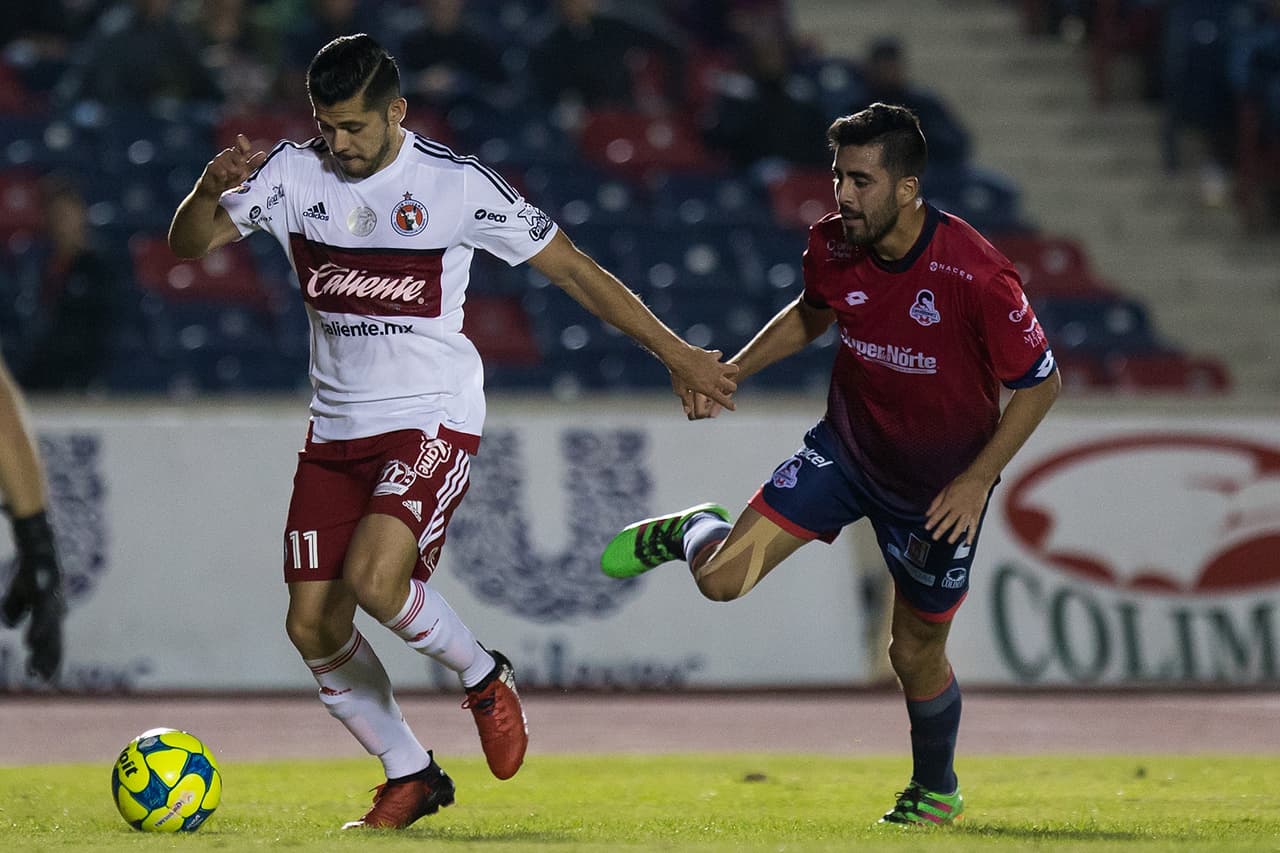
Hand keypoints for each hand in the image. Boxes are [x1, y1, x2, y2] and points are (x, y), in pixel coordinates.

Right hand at [1, 546, 64, 681]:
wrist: (37, 548)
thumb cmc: (30, 573)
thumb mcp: (18, 595)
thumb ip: (14, 610)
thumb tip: (11, 625)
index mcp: (51, 615)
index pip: (52, 642)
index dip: (49, 659)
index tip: (43, 679)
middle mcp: (55, 610)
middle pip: (55, 640)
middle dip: (50, 660)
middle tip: (44, 681)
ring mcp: (53, 601)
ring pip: (50, 630)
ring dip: (44, 651)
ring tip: (38, 668)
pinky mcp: (46, 590)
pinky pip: (43, 612)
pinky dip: (39, 628)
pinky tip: (33, 641)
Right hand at [197, 133, 266, 197]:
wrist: (214, 189)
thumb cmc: (230, 179)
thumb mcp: (244, 173)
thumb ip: (253, 163)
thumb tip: (263, 153)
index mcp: (237, 156)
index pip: (241, 147)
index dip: (242, 142)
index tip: (240, 137)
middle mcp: (227, 155)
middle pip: (234, 154)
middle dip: (238, 164)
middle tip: (238, 173)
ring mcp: (218, 160)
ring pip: (227, 162)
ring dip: (231, 171)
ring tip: (230, 177)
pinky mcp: (210, 167)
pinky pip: (219, 170)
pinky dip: (223, 176)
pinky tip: (223, 178)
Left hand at [668, 347, 737, 415]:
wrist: (678, 357)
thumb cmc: (678, 375)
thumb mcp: (680, 390)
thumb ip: (686, 401)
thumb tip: (687, 411)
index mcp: (708, 389)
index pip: (722, 400)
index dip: (729, 405)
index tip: (733, 408)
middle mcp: (715, 378)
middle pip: (732, 386)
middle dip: (732, 387)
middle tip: (729, 387)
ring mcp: (715, 366)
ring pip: (733, 369)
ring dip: (731, 370)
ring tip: (728, 370)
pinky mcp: (712, 356)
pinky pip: (719, 355)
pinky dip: (717, 356)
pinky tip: (714, 357)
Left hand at [924, 471, 992, 545]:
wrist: (978, 479)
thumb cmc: (962, 482)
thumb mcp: (945, 489)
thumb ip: (936, 502)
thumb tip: (928, 513)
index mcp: (950, 501)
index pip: (939, 514)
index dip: (932, 521)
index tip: (927, 527)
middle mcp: (959, 508)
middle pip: (948, 521)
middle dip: (940, 530)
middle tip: (935, 537)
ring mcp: (968, 512)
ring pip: (961, 525)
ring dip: (955, 534)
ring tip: (949, 541)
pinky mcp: (976, 514)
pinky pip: (974, 526)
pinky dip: (971, 535)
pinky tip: (968, 542)